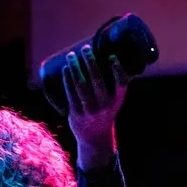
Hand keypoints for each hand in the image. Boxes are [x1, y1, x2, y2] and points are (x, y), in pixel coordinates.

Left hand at [63, 42, 127, 163]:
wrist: (94, 138)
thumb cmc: (104, 112)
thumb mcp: (113, 102)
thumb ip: (112, 85)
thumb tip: (107, 57)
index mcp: (117, 101)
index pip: (121, 84)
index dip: (118, 70)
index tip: (112, 57)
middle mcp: (104, 106)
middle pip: (97, 80)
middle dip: (90, 61)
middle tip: (85, 48)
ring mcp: (89, 110)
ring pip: (81, 85)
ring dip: (75, 67)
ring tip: (71, 55)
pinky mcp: (76, 113)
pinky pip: (70, 93)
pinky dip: (67, 79)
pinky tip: (65, 70)